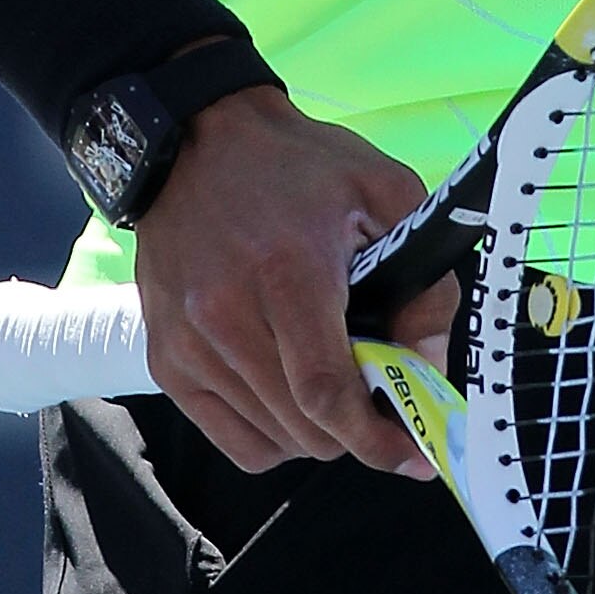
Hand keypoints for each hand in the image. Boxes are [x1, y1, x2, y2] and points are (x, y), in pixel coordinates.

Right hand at [134, 88, 457, 479]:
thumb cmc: (297, 164)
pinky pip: (231, 437)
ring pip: (273, 440)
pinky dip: (273, 435)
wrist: (196, 139)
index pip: (328, 394)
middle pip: (305, 428)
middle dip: (358, 432)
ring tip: (337, 385)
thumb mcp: (384, 191)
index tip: (415, 454)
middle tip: (384, 403)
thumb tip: (428, 365)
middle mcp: (226, 317)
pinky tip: (293, 396)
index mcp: (287, 274)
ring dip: (318, 432)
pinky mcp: (166, 358)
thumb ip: (422, 282)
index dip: (377, 439)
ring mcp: (189, 344)